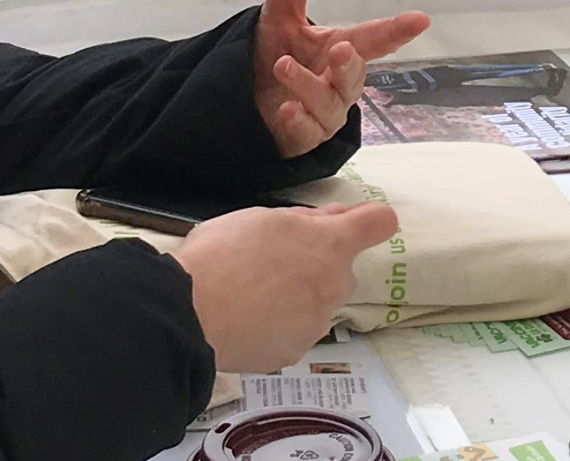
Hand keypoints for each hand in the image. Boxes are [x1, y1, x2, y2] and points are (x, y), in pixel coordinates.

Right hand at [177, 202, 400, 372]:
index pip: (379, 223)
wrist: (190, 313)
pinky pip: (295, 333)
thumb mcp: (260, 217)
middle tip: (273, 263)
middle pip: (340, 270)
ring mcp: (317, 322)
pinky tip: (247, 322)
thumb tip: (333, 217)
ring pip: (318, 304)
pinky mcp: (296, 351)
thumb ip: (305, 219)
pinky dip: (278, 328)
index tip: (352, 225)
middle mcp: (334, 284)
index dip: (368, 221)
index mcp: (330, 244)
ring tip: (252, 296)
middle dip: (316, 266)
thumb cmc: (220, 256)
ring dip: (297, 298)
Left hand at [254, 0, 430, 156]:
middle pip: (354, 76)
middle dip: (349, 64)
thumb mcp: (279, 14)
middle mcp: (339, 81)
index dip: (398, 29)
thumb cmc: (273, 54)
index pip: (375, 38)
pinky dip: (298, 121)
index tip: (421, 19)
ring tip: (282, 67)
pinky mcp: (304, 136)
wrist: (245, 99)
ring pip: (329, 103)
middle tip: (341, 50)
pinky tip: (286, 111)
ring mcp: (325, 112)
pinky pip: (308, 132)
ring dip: (308, 87)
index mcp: (341, 48)